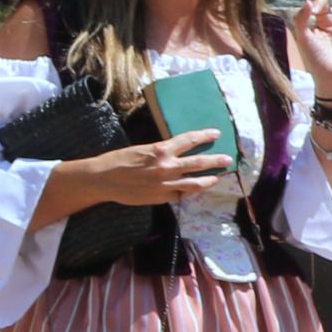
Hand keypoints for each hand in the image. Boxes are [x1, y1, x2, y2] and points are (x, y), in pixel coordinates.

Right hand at [73, 130, 226, 208]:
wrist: (103, 179)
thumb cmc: (119, 160)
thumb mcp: (142, 149)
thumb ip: (161, 152)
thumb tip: (176, 153)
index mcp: (161, 149)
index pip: (189, 140)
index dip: (204, 136)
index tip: (216, 134)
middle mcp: (166, 166)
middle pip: (199, 162)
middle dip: (216, 160)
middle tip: (228, 159)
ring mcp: (166, 183)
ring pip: (195, 183)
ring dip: (209, 180)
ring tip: (217, 178)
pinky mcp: (162, 197)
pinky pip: (181, 194)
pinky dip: (188, 192)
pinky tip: (194, 190)